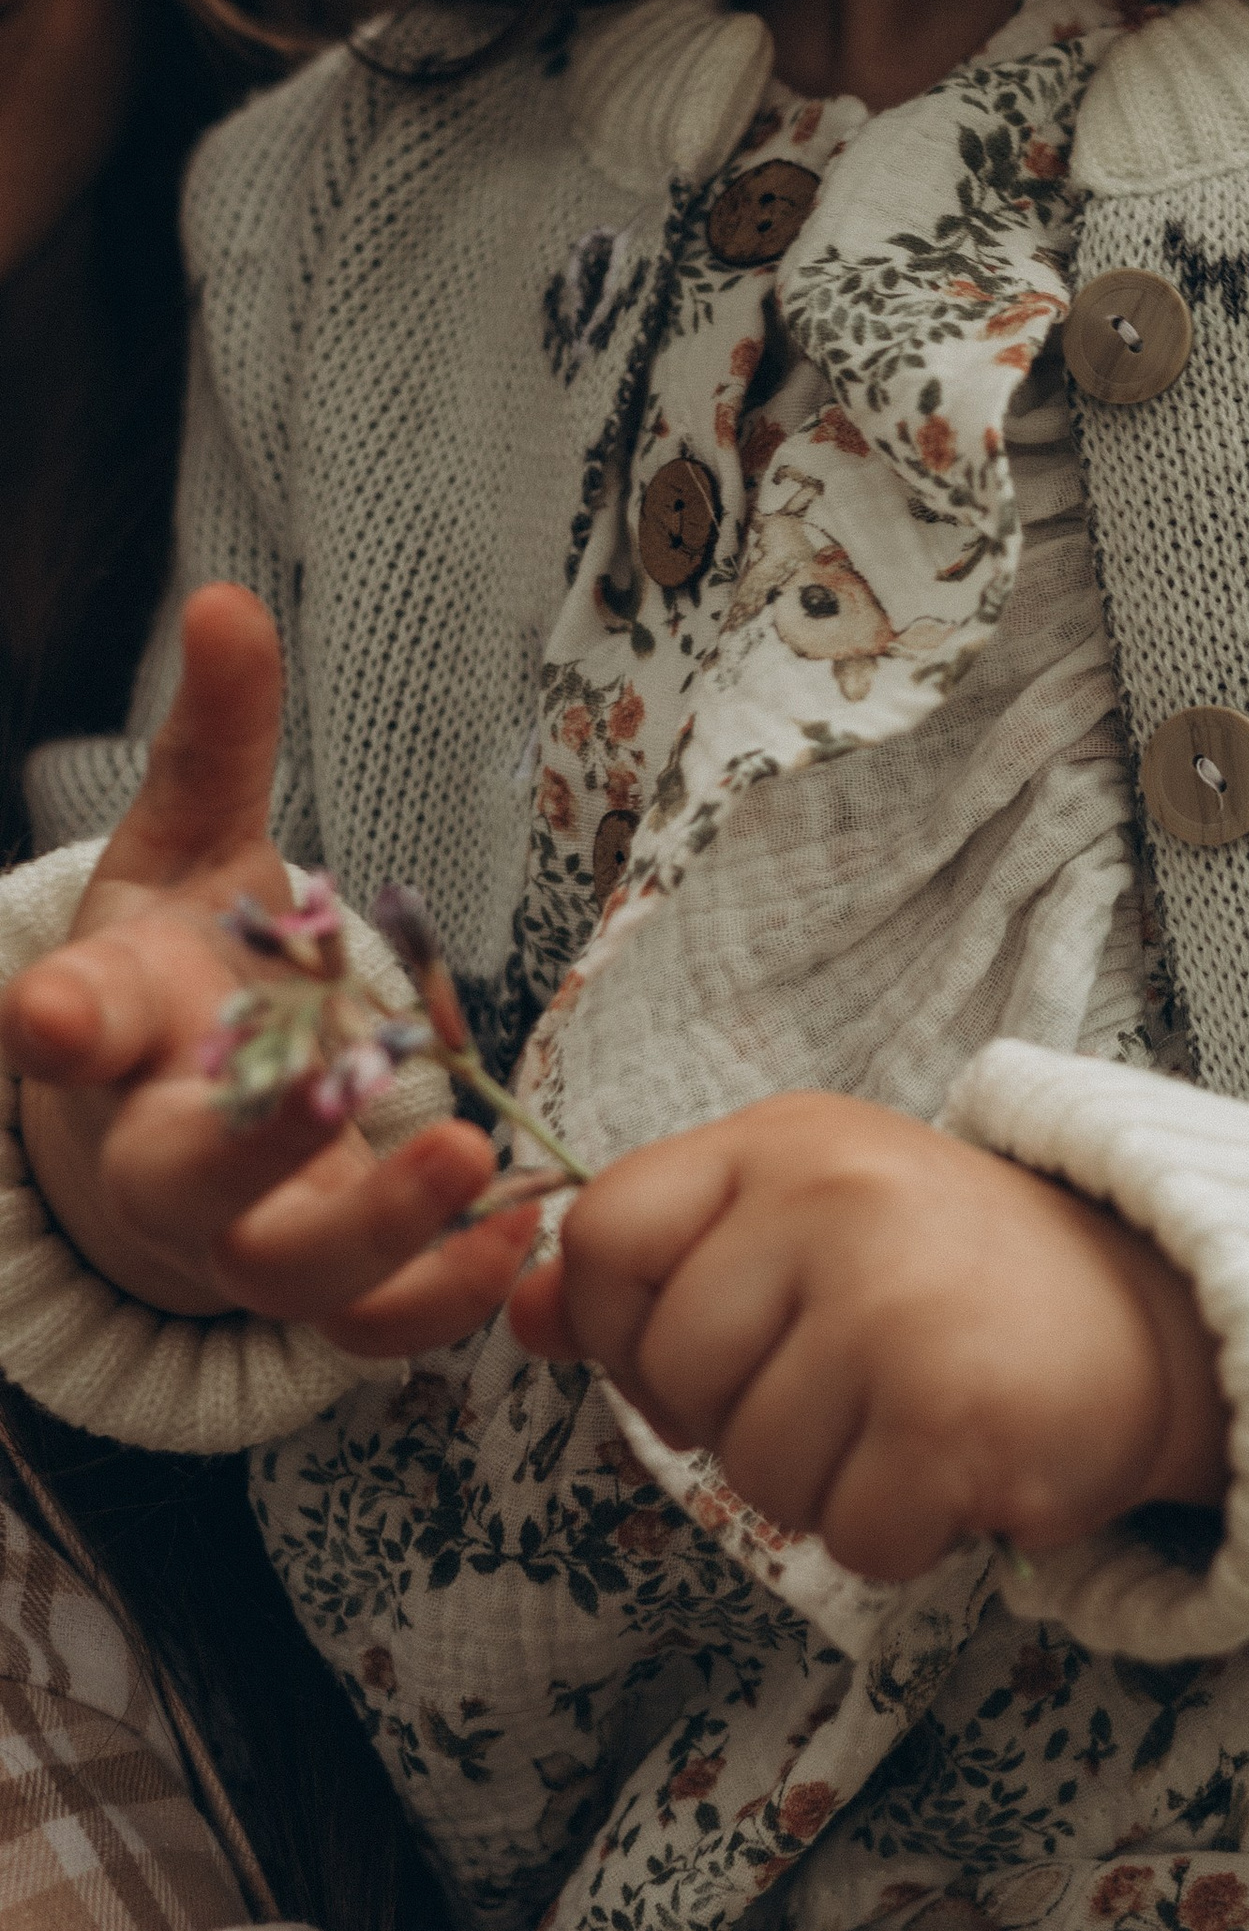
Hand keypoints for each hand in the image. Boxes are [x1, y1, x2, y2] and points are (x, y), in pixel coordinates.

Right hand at [3, 583, 529, 1354]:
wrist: (171, 1130)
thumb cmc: (179, 981)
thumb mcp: (189, 848)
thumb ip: (216, 738)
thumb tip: (227, 599)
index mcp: (110, 1035)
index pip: (71, 1026)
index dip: (54, 1020)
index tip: (43, 1013)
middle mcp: (161, 1149)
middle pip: (184, 1177)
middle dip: (256, 1145)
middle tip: (341, 1084)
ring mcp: (239, 1238)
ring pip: (286, 1270)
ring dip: (377, 1226)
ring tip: (470, 1155)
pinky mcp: (318, 1291)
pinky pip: (370, 1330)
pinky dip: (443, 1301)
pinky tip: (520, 1236)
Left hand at [508, 1090, 1230, 1578]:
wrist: (1158, 1312)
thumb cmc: (958, 1275)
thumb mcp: (808, 1221)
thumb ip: (666, 1261)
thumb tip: (530, 1313)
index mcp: (786, 1141)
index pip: (605, 1236)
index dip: (629, 1324)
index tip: (721, 1339)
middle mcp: (834, 1202)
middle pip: (672, 1374)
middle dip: (740, 1419)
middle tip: (850, 1383)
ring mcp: (892, 1306)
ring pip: (753, 1471)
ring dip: (825, 1483)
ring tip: (910, 1416)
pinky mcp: (951, 1417)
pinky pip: (848, 1535)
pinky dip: (900, 1533)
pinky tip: (958, 1464)